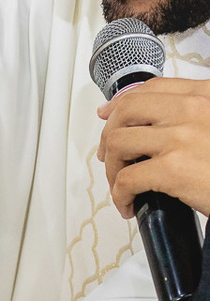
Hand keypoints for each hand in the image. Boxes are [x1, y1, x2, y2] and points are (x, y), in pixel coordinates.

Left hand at [97, 78, 209, 218]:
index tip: (107, 114)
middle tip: (111, 156)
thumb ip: (193, 116)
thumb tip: (156, 122)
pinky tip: (128, 205)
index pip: (150, 89)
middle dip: (109, 135)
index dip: (121, 103)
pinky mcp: (172, 169)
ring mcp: (180, 138)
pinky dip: (120, 195)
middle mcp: (191, 110)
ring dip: (113, 169)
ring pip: (119, 144)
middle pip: (125, 111)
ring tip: (122, 184)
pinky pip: (126, 180)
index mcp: (205, 96)